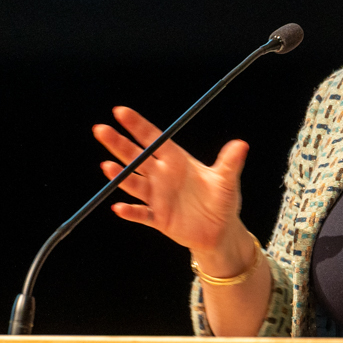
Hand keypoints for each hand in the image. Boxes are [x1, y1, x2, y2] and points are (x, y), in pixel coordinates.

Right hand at [93, 106, 252, 264]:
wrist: (220, 230)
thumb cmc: (223, 200)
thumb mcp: (227, 181)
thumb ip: (230, 163)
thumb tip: (242, 145)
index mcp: (176, 160)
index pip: (154, 139)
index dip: (137, 125)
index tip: (120, 112)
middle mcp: (162, 176)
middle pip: (136, 157)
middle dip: (118, 144)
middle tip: (100, 129)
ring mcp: (157, 197)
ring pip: (133, 183)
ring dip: (120, 176)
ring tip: (107, 167)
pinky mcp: (158, 218)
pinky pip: (140, 214)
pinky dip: (130, 211)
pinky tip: (119, 207)